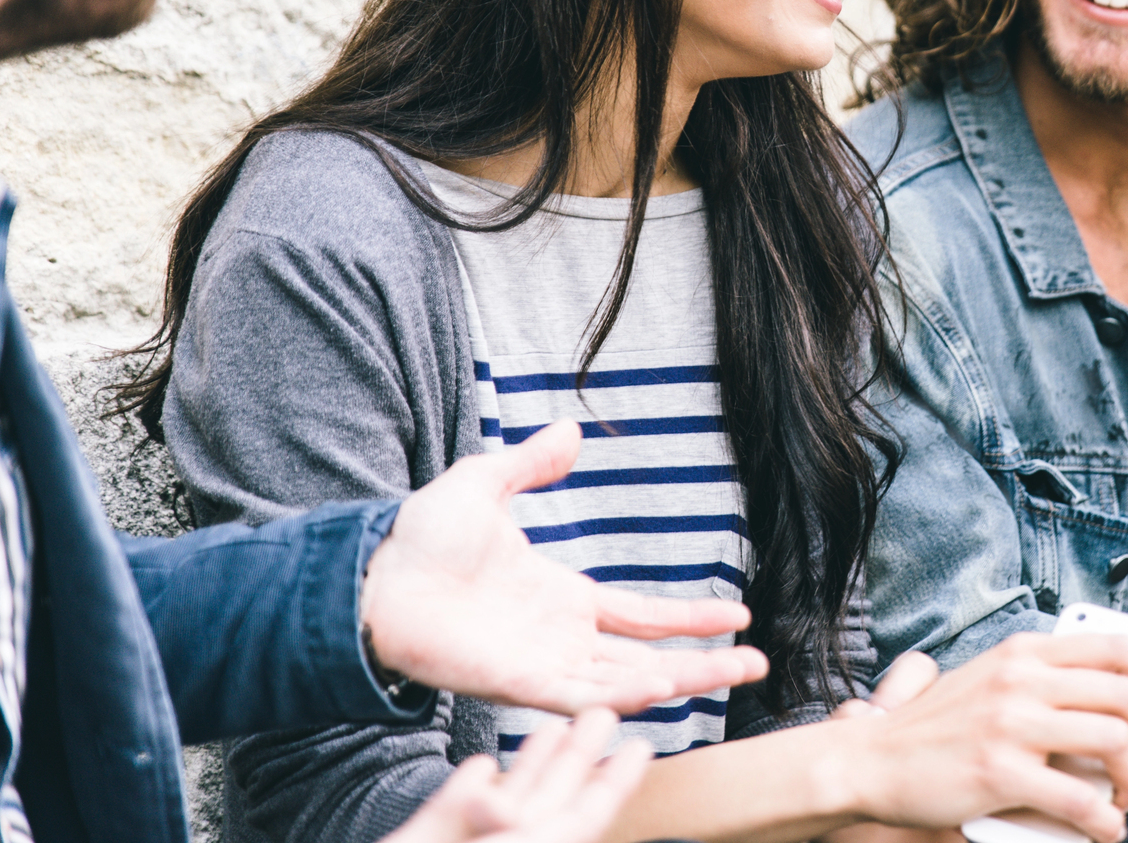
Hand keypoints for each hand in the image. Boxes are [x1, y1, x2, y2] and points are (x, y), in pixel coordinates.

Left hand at [360, 421, 767, 712]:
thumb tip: (571, 433)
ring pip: (626, 679)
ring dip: (683, 679)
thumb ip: (531, 465)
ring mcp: (541, 664)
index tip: (737, 615)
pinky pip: (577, 693)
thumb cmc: (417, 541)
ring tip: (736, 673)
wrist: (368, 576)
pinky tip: (662, 686)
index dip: (688, 617)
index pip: (640, 614)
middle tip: (759, 664)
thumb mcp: (484, 485)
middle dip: (707, 662)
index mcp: (562, 597)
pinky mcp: (514, 682)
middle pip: (650, 656)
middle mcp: (561, 638)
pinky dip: (619, 694)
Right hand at [379, 709, 650, 842]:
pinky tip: (484, 763)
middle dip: (580, 757)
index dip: (616, 782)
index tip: (641, 746)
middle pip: (554, 799)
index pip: (588, 817)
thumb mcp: (530, 842)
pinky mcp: (423, 839)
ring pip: (507, 800)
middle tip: (603, 714)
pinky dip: (471, 783)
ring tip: (554, 725)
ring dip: (531, 762)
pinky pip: (453, 806)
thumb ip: (543, 826)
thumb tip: (541, 807)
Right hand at [819, 634, 1127, 842]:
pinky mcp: (999, 772)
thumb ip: (1042, 679)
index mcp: (1025, 651)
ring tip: (1125, 800)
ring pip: (1114, 741)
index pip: (1119, 646)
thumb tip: (1115, 700)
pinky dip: (1106, 821)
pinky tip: (1105, 829)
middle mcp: (1022, 678)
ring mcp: (1011, 723)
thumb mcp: (991, 680)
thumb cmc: (938, 730)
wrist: (873, 761)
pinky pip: (1079, 799)